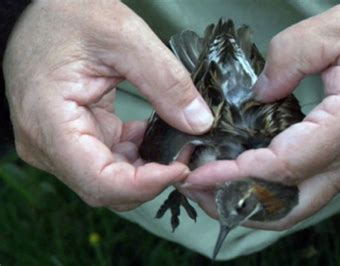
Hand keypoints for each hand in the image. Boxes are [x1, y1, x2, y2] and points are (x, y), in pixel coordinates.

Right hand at [3, 0, 212, 210]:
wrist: (40, 7)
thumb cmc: (67, 14)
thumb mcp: (125, 37)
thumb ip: (165, 81)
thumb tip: (198, 123)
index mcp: (49, 122)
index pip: (100, 181)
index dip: (146, 184)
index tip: (180, 167)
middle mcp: (46, 143)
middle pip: (105, 188)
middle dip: (151, 180)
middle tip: (185, 156)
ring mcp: (57, 144)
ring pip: (108, 180)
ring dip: (146, 170)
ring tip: (175, 145)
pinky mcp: (72, 137)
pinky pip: (107, 161)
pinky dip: (135, 156)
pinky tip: (152, 134)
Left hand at [184, 0, 339, 229]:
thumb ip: (289, 57)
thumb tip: (257, 93)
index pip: (285, 167)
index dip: (236, 174)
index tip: (200, 171)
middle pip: (288, 207)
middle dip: (236, 205)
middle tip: (197, 188)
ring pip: (297, 207)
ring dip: (251, 203)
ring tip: (213, 185)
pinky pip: (307, 192)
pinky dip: (272, 193)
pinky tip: (248, 175)